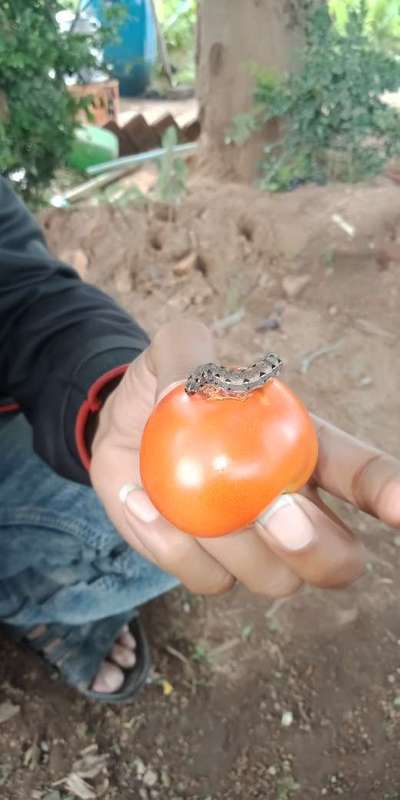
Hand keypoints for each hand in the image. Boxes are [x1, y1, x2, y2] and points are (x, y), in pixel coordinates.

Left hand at [90, 320, 399, 596]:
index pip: (363, 475)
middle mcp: (295, 509)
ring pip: (274, 579)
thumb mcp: (174, 353)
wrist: (122, 431)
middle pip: (339, 558)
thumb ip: (186, 353)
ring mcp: (255, 548)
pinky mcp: (210, 568)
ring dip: (229, 545)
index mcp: (306, 452)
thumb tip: (183, 391)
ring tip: (174, 495)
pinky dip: (171, 547)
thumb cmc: (167, 389)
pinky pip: (207, 581)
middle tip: (274, 511)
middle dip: (315, 547)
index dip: (389, 491)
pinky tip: (139, 502)